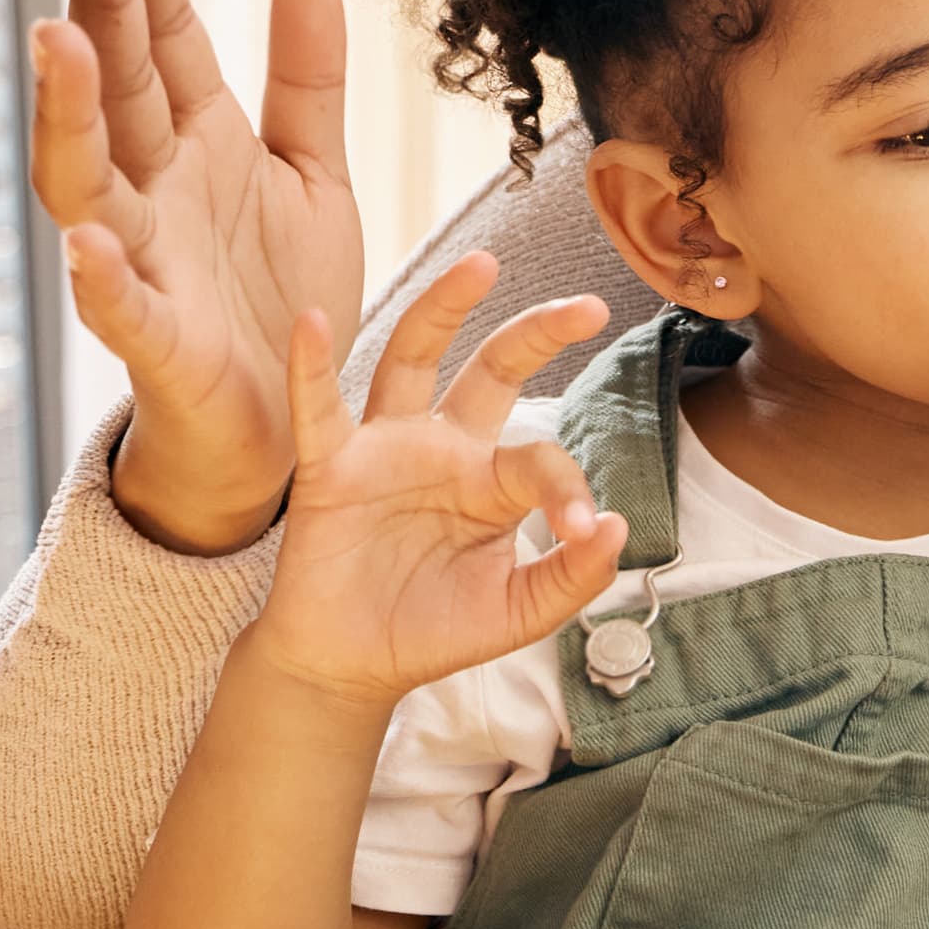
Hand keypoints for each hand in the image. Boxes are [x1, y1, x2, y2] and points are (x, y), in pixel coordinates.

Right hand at [35, 0, 366, 554]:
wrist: (288, 427)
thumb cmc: (284, 293)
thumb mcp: (313, 171)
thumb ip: (306, 76)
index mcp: (195, 139)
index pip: (161, 31)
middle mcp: (152, 187)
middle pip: (114, 79)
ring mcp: (143, 261)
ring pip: (86, 177)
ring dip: (70, 111)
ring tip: (58, 40)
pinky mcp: (157, 342)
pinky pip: (121, 309)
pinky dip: (103, 278)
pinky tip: (92, 240)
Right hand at [249, 257, 622, 706]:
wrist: (353, 665)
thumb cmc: (437, 629)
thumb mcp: (520, 613)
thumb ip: (572, 577)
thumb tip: (617, 527)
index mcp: (494, 481)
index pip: (541, 459)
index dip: (567, 490)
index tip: (581, 531)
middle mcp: (444, 448)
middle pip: (493, 369)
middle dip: (538, 332)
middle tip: (589, 305)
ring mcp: (385, 449)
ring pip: (412, 358)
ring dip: (442, 308)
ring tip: (480, 263)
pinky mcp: (329, 468)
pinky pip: (317, 407)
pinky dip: (311, 364)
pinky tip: (313, 319)